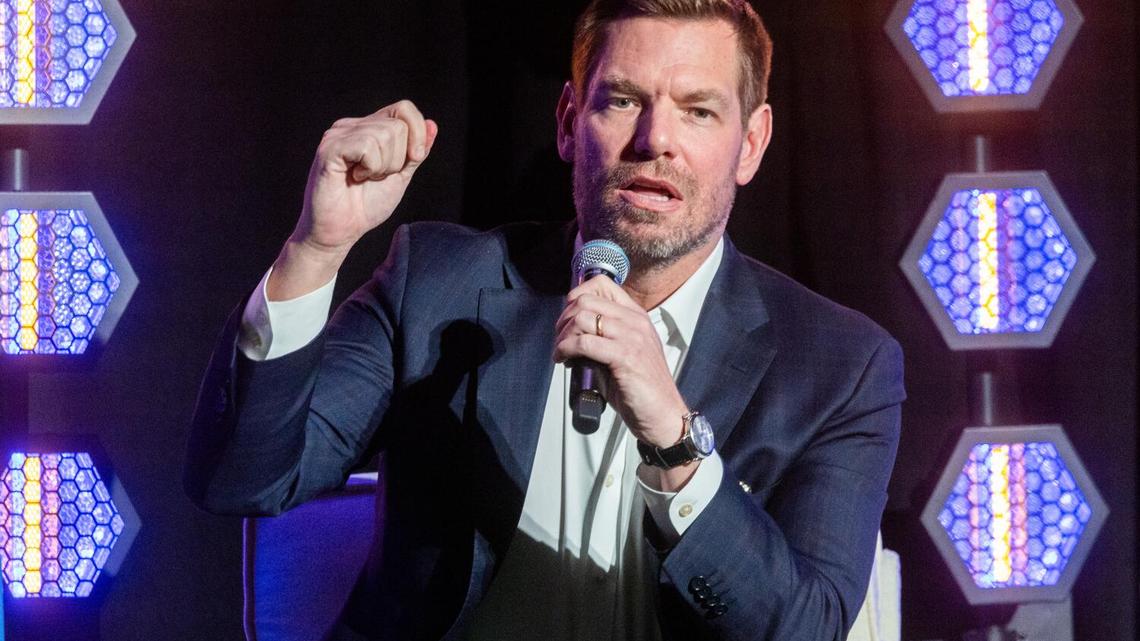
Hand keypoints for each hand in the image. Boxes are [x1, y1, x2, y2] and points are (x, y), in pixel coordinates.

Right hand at [268, 101, 437, 299]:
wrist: (340, 231)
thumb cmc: (365, 205)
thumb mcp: (400, 175)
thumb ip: (415, 152)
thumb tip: (432, 124)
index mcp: (368, 128)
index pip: (403, 108)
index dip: (417, 132)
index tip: (415, 159)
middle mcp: (351, 126)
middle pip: (398, 124)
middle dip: (398, 159)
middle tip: (376, 176)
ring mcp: (338, 134)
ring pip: (385, 134)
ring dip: (383, 166)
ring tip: (364, 178)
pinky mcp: (330, 148)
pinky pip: (367, 146)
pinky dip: (370, 167)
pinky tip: (354, 177)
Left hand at [552, 275, 688, 448]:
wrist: (662, 415)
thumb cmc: (642, 389)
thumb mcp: (623, 353)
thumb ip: (603, 337)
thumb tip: (571, 332)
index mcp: (636, 316)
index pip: (602, 285)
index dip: (576, 297)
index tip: (567, 317)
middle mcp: (635, 322)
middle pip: (586, 300)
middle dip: (564, 320)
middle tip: (559, 339)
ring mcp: (632, 337)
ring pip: (582, 318)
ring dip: (563, 336)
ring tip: (561, 352)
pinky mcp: (626, 356)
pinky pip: (585, 343)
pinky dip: (567, 349)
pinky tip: (565, 359)